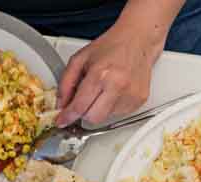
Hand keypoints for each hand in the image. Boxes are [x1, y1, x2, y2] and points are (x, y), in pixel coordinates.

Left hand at [56, 9, 163, 126]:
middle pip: (94, 118)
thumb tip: (61, 103)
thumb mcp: (80, 59)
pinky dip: (112, 106)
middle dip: (84, 113)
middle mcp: (118, 87)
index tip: (62, 121)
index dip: (68, 116)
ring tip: (104, 89)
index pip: (80, 105)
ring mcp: (131, 96)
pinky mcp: (139, 101)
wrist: (137, 41)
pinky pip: (120, 114)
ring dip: (100, 108)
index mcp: (101, 74)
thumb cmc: (110, 47)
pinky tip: (114, 91)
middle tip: (83, 102)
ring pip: (106, 117)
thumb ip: (66, 82)